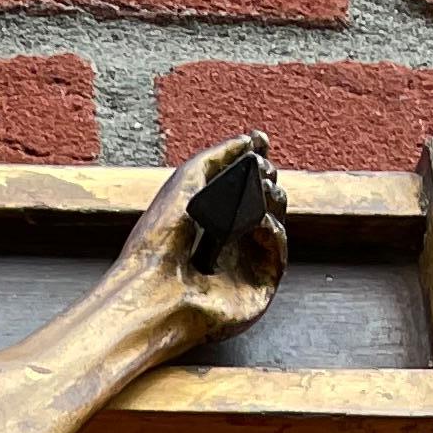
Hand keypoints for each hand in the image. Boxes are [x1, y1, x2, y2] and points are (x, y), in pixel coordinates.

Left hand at [108, 132, 289, 353]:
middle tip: (261, 171)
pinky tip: (259, 223)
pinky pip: (279, 255)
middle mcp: (225, 246)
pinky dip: (273, 231)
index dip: (254, 163)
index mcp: (205, 222)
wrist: (153, 288)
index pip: (240, 188)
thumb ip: (218, 156)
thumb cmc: (159, 239)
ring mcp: (242, 269)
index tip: (259, 143)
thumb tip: (252, 140)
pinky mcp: (256, 292)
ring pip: (276, 225)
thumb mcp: (186, 181)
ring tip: (262, 190)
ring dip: (274, 199)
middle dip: (267, 178)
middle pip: (263, 202)